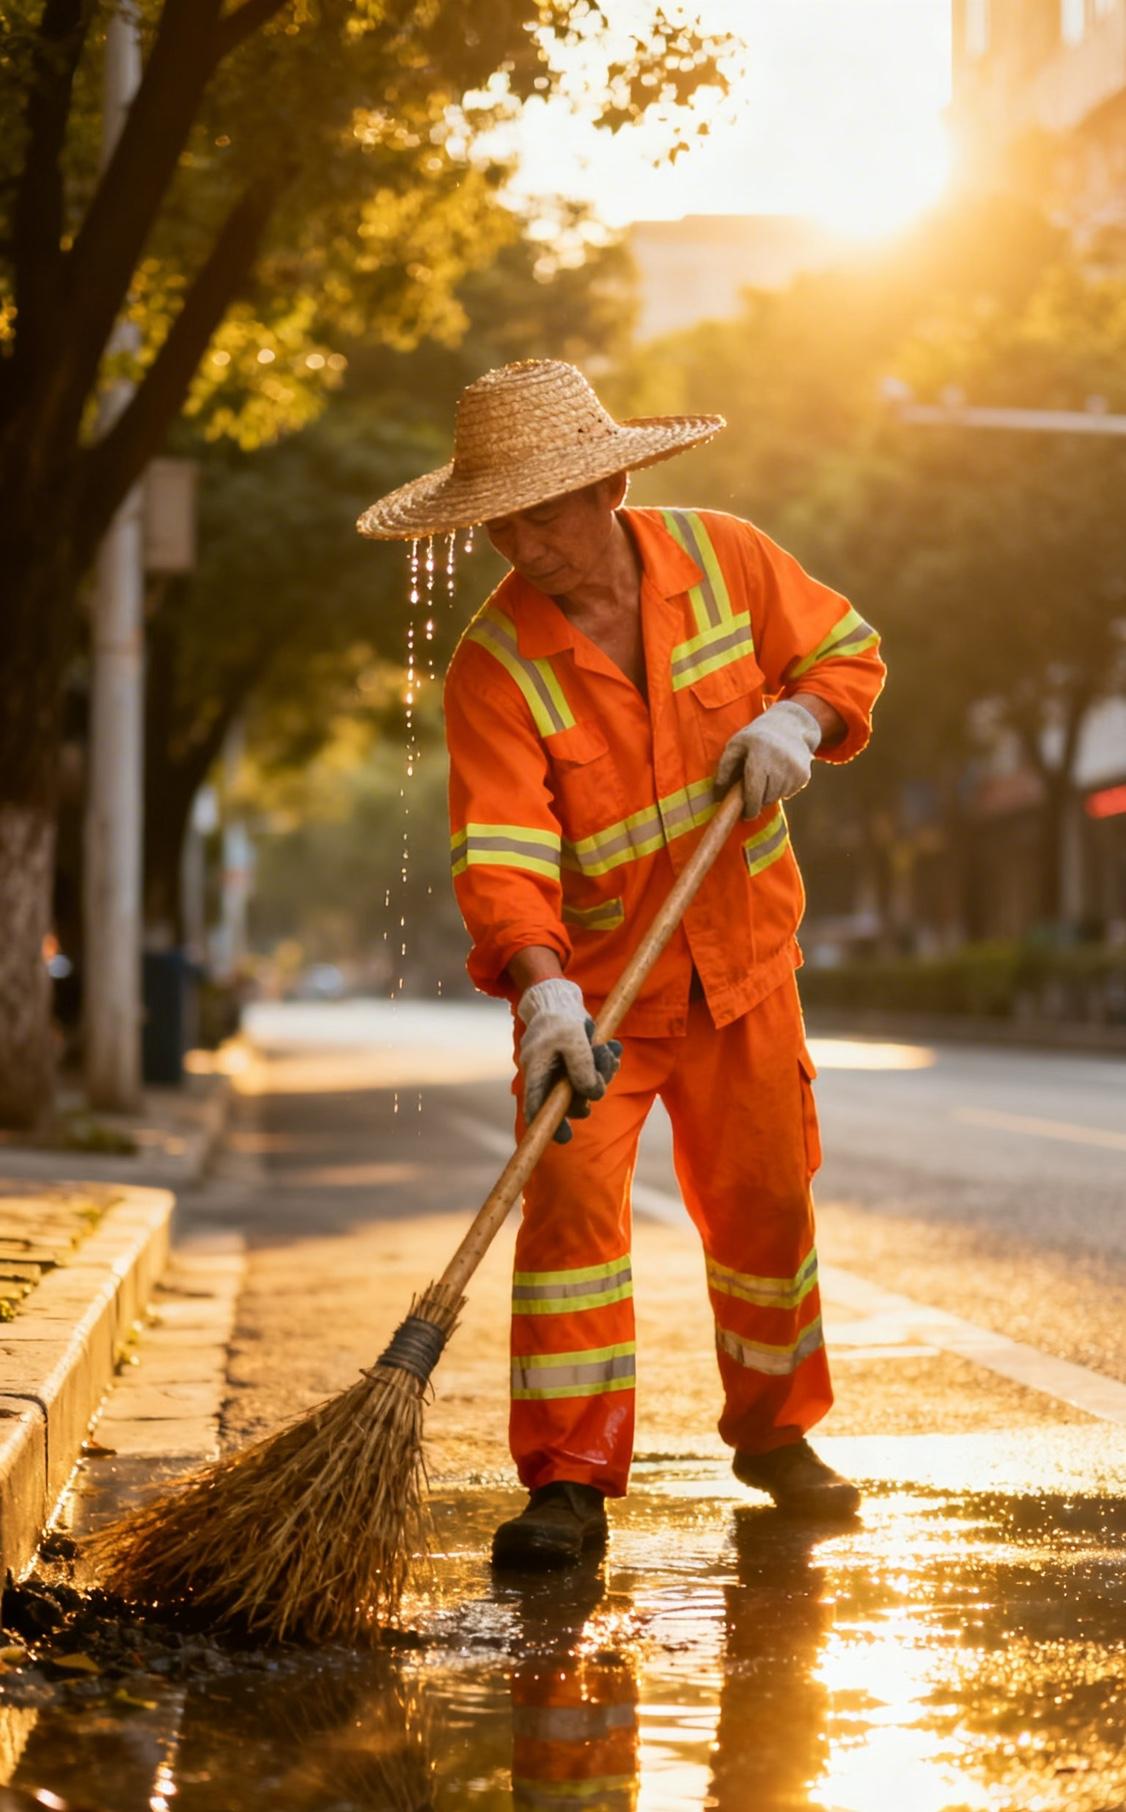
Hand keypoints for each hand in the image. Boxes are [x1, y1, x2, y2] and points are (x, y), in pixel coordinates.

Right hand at [517, 977, 621, 1143]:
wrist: (560, 995)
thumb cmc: (561, 1017)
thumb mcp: (573, 1040)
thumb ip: (582, 1068)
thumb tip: (593, 1095)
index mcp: (537, 1071)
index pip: (536, 1106)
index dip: (548, 1125)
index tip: (564, 1138)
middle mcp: (548, 1074)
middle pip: (568, 1099)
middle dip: (591, 1089)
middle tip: (605, 1074)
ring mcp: (562, 1069)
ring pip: (585, 1084)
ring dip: (603, 1071)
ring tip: (609, 1051)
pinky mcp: (576, 1060)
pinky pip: (593, 1070)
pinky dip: (606, 1061)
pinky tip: (614, 1048)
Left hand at [715, 700, 821, 819]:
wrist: (789, 725)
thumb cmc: (756, 737)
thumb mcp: (736, 745)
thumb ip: (724, 768)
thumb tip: (717, 793)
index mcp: (760, 756)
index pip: (754, 793)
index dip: (750, 808)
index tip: (746, 814)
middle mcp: (780, 764)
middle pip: (766, 798)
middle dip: (758, 799)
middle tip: (753, 788)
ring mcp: (795, 770)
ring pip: (778, 797)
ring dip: (769, 793)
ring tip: (766, 776)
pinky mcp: (804, 775)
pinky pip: (789, 793)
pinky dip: (781, 789)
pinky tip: (779, 773)